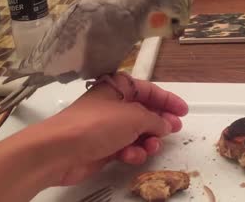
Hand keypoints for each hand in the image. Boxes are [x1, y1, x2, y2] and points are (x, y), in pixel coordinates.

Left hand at [39, 75, 187, 185]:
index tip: (184, 111)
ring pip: (137, 132)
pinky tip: (130, 156)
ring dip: (147, 141)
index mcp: (118, 87)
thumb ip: (155, 119)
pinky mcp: (103, 147)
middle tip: (174, 131)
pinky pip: (126, 147)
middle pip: (145, 112)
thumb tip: (166, 124)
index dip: (168, 100)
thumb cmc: (97, 125)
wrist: (60, 151)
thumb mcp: (133, 117)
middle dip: (160, 123)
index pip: (149, 90)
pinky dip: (131, 152)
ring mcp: (108, 126)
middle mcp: (113, 104)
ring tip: (151, 146)